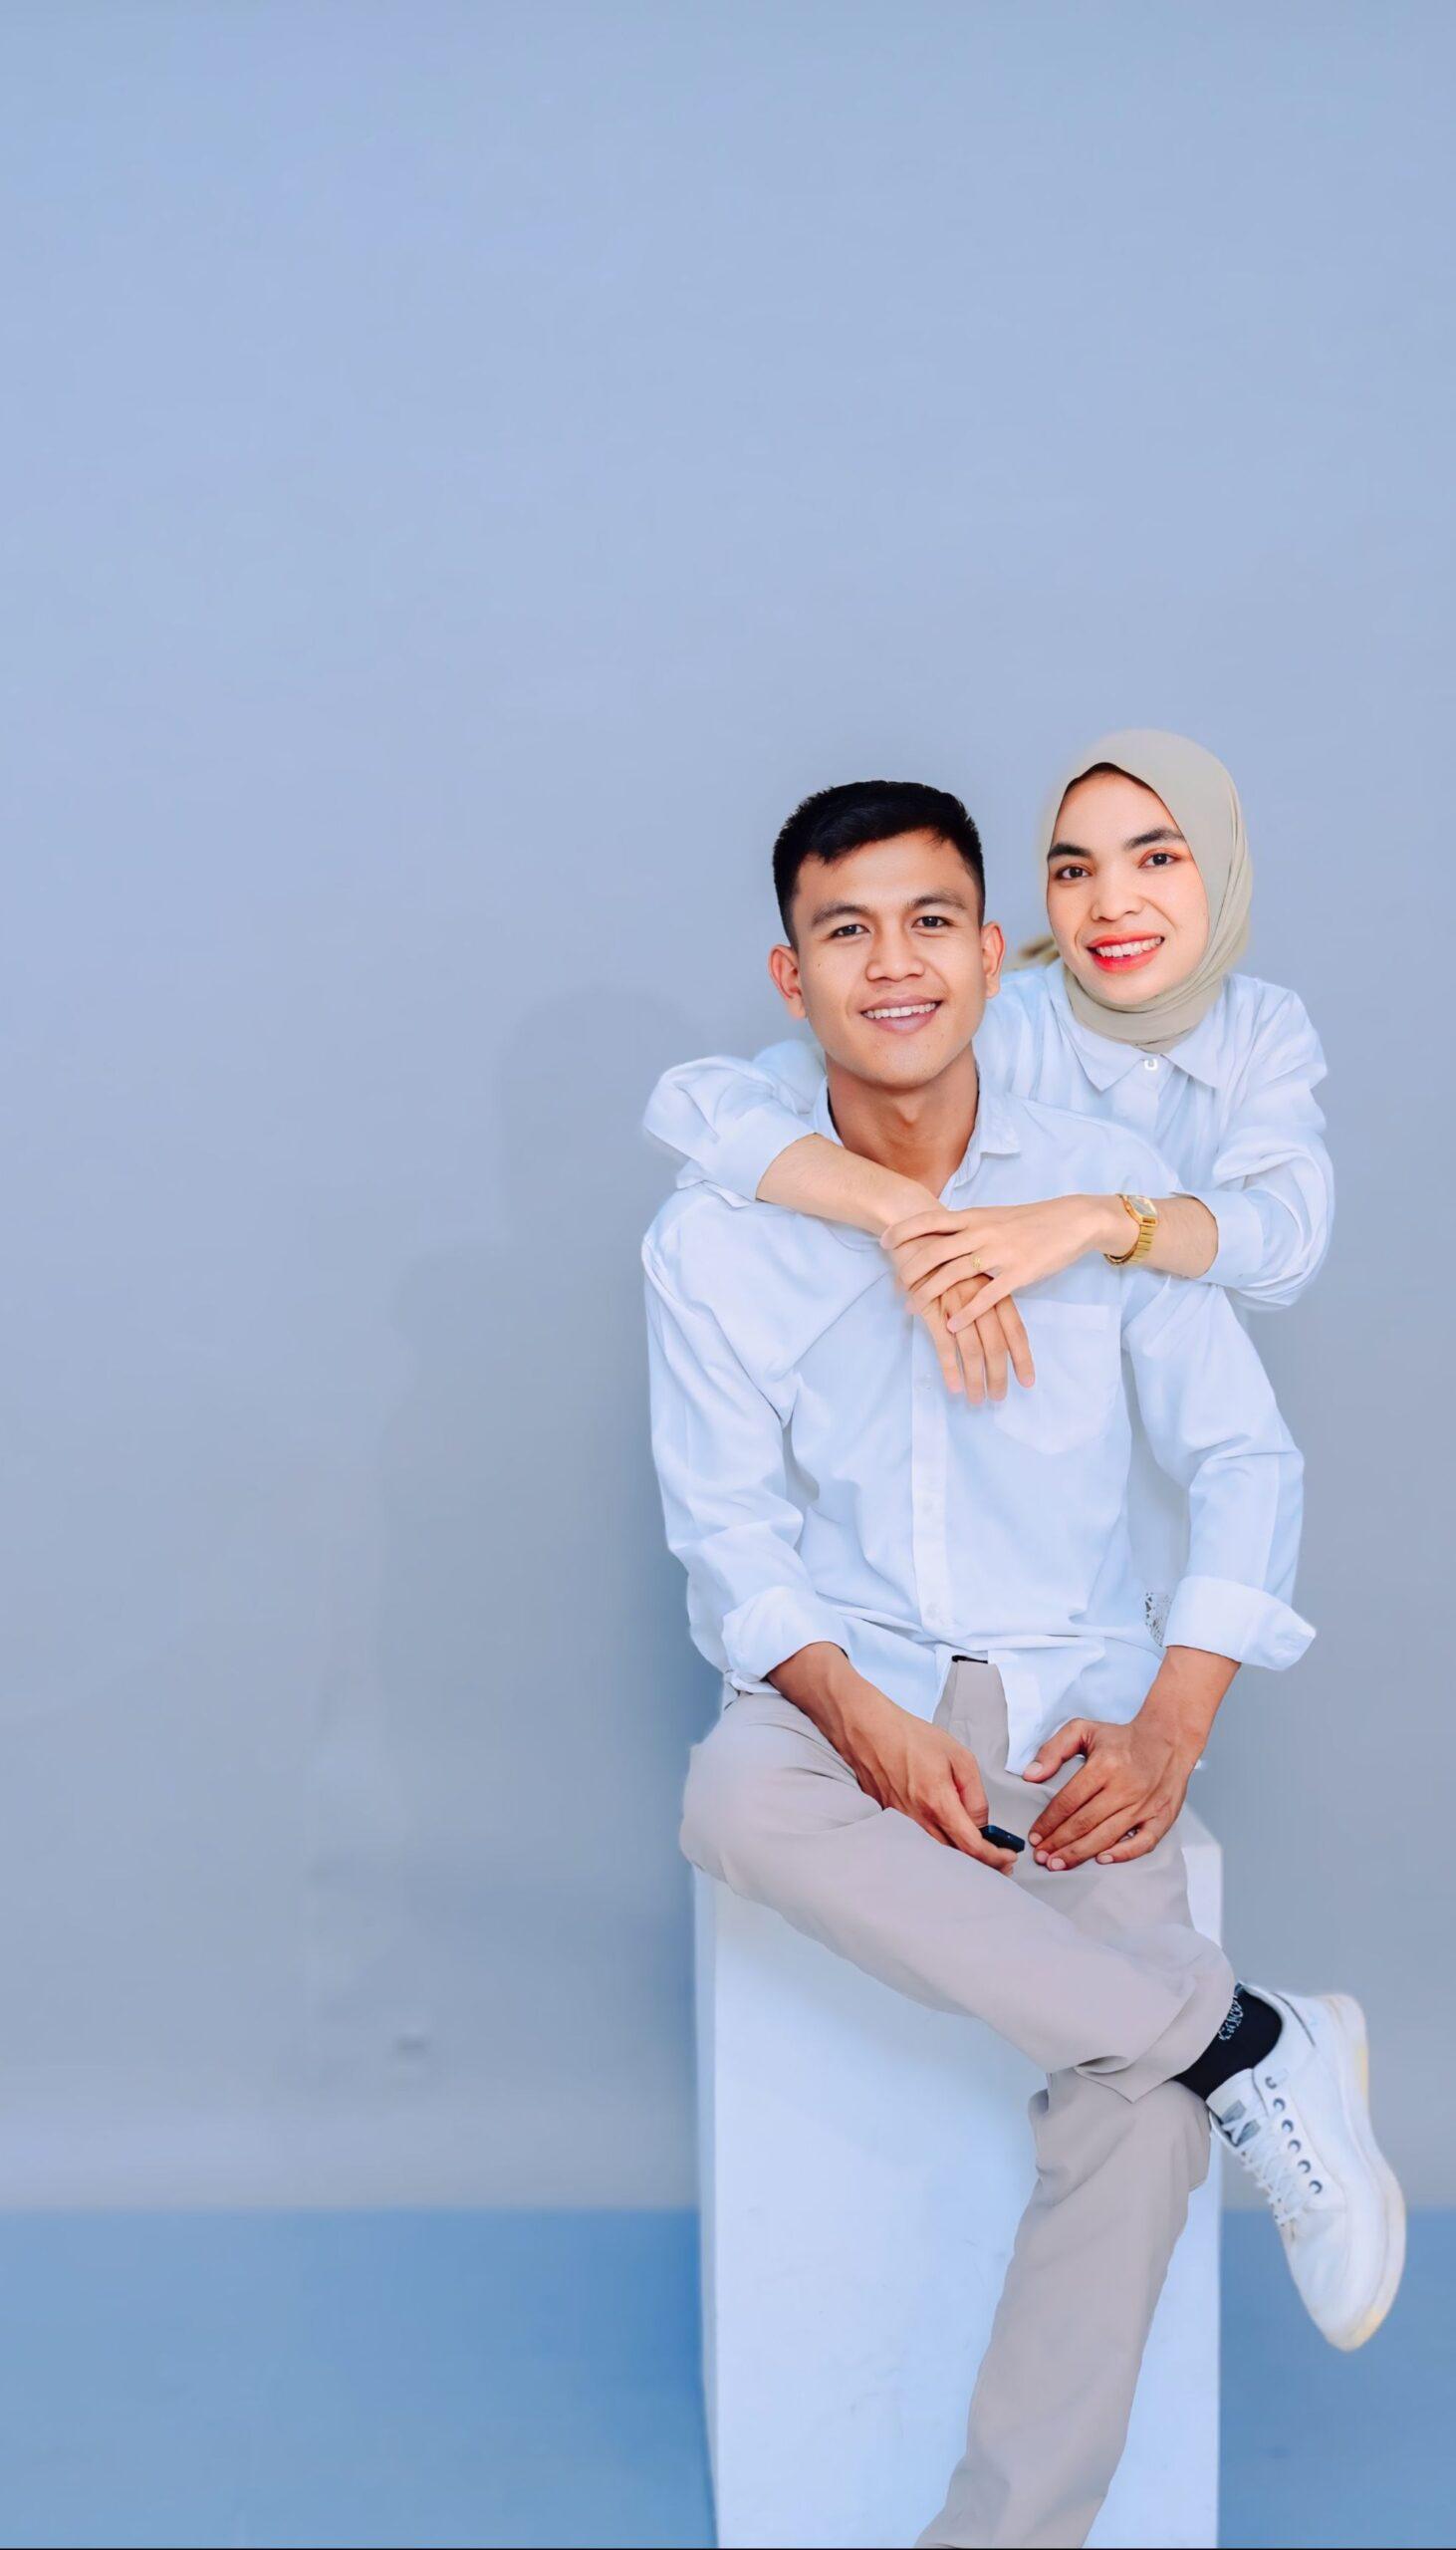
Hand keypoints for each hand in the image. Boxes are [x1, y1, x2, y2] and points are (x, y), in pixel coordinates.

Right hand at [834, 1690, 1018, 1873]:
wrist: (869, 1731)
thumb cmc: (912, 1738)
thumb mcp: (958, 1757)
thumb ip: (975, 1793)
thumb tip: (982, 1822)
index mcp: (938, 1802)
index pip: (971, 1845)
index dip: (993, 1857)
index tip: (1008, 1858)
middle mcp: (917, 1819)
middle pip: (954, 1857)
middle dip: (980, 1863)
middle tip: (999, 1862)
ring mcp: (901, 1823)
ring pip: (935, 1853)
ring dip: (959, 1858)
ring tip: (977, 1853)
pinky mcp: (890, 1820)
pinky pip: (918, 1842)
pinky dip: (937, 1847)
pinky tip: (948, 1840)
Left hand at [883, 1195, 1125, 1324]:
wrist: (1072, 1220)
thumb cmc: (1031, 1220)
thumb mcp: (994, 1215)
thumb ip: (968, 1224)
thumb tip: (940, 1229)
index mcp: (975, 1216)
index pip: (931, 1220)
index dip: (905, 1230)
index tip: (884, 1242)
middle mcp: (983, 1232)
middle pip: (936, 1250)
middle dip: (910, 1268)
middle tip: (895, 1285)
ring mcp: (1000, 1252)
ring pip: (954, 1273)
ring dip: (929, 1292)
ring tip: (912, 1307)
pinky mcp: (1019, 1273)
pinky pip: (987, 1295)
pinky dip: (966, 1312)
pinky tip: (950, 1325)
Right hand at [939, 1272, 1034, 1404]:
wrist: (917, 1239)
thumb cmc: (950, 1260)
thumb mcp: (977, 1277)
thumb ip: (990, 1302)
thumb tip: (1002, 1338)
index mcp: (995, 1292)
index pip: (1015, 1331)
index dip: (1023, 1358)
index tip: (1027, 1382)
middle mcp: (980, 1300)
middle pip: (995, 1345)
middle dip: (998, 1376)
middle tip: (998, 1398)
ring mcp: (956, 1305)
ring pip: (971, 1350)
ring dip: (976, 1379)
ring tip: (977, 1399)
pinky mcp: (932, 1310)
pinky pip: (944, 1345)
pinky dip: (950, 1369)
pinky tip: (954, 1387)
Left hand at [1021, 1709, 1200, 1869]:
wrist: (1169, 1738)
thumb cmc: (1122, 1738)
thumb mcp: (1083, 1730)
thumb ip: (1053, 1749)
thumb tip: (1030, 1775)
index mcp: (1105, 1765)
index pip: (1069, 1801)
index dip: (1048, 1822)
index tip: (1034, 1837)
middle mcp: (1125, 1787)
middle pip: (1085, 1823)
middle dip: (1058, 1843)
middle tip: (1041, 1857)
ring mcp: (1145, 1804)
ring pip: (1107, 1836)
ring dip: (1080, 1853)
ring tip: (1059, 1864)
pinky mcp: (1163, 1816)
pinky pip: (1144, 1843)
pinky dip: (1123, 1854)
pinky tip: (1101, 1859)